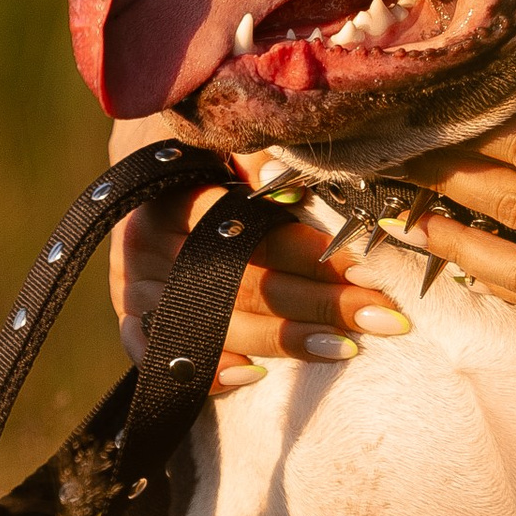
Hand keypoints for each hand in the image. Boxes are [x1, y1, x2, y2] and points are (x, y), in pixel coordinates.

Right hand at [104, 116, 413, 389]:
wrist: (141, 152)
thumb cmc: (204, 146)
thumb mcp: (230, 137)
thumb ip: (263, 156)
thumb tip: (298, 182)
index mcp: (172, 195)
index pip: (251, 234)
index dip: (312, 255)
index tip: (369, 270)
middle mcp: (148, 245)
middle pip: (241, 285)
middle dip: (319, 304)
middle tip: (382, 317)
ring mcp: (136, 287)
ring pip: (216, 325)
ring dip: (285, 342)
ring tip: (348, 347)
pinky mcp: (133, 318)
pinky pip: (164, 359)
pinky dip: (207, 371)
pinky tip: (255, 377)